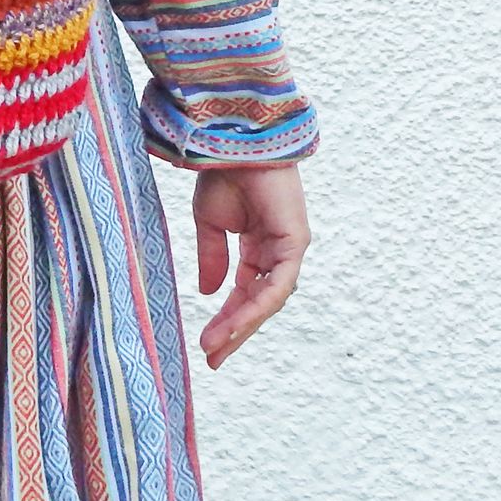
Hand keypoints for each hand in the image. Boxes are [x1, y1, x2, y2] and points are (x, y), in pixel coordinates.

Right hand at [193, 164, 310, 369]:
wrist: (232, 142)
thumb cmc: (223, 173)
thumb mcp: (210, 223)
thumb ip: (213, 258)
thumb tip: (207, 291)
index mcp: (258, 246)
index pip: (244, 292)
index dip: (226, 319)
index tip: (206, 344)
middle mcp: (277, 251)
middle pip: (257, 302)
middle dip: (234, 331)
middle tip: (212, 358)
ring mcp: (288, 249)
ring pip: (268, 300)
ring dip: (241, 326)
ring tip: (215, 347)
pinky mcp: (294, 244)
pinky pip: (276, 285)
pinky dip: (255, 307)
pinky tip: (233, 324)